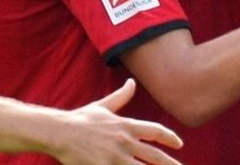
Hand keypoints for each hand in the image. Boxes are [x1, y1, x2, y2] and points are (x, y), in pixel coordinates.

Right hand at [54, 79, 182, 164]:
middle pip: (155, 155)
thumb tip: (132, 82)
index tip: (179, 144)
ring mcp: (115, 157)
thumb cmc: (80, 119)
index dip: (170, 137)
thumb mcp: (104, 106)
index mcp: (126, 125)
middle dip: (170, 164)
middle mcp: (125, 141)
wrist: (59, 131)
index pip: (155, 131)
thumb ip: (121, 96)